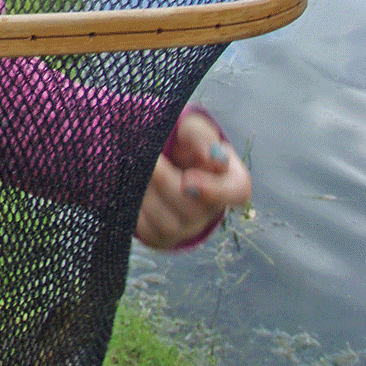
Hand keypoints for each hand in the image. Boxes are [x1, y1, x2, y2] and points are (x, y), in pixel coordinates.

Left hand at [135, 109, 250, 249]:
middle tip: (149, 159)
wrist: (157, 155)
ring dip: (147, 195)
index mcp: (230, 181)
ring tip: (135, 169)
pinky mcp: (161, 236)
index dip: (215, 191)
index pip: (236, 193)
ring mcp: (187, 227)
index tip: (189, 178)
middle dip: (166, 182)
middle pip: (194, 210)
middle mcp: (211, 210)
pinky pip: (148, 232)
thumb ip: (201, 137)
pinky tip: (129, 186)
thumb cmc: (182, 141)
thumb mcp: (191, 129)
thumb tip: (212, 158)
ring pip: (169, 224)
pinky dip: (134, 209)